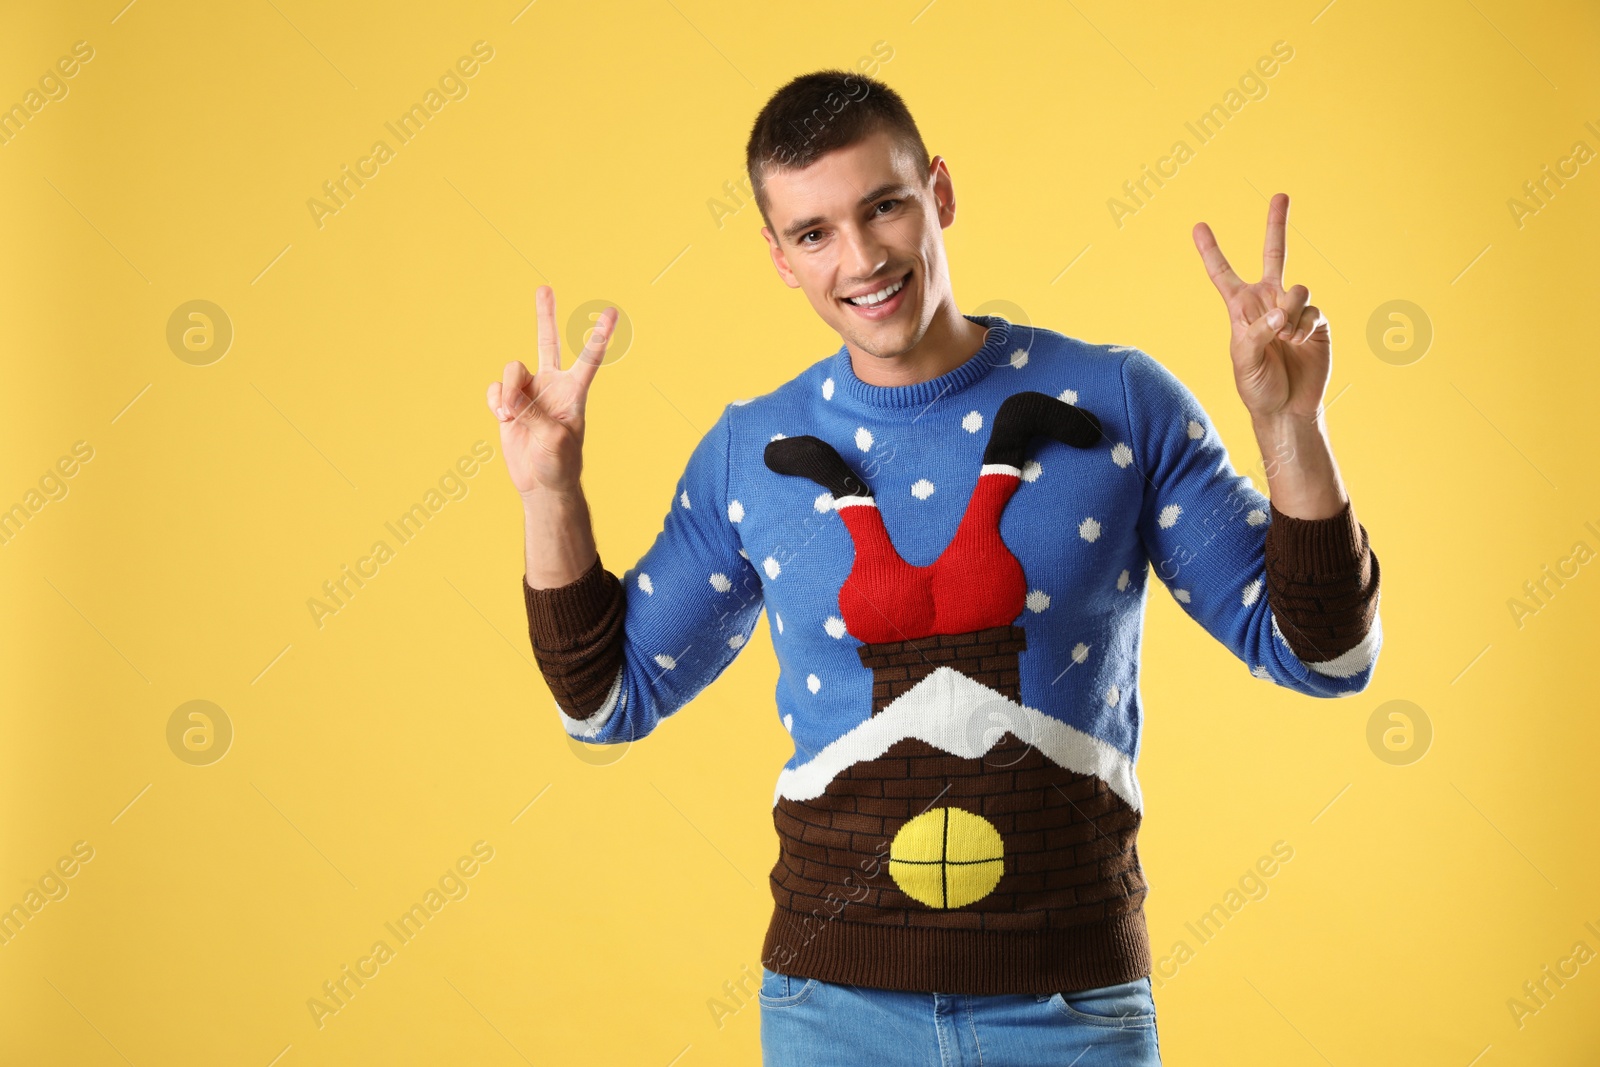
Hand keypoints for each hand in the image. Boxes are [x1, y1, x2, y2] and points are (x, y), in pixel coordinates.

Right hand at [486, 286, 616, 499]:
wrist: (541, 483)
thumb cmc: (559, 463)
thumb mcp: (554, 439)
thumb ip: (533, 413)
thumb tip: (511, 398)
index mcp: (574, 392)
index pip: (589, 358)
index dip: (599, 335)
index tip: (612, 312)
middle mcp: (552, 384)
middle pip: (547, 341)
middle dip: (545, 315)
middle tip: (544, 288)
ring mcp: (529, 392)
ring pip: (512, 370)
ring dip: (508, 392)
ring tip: (512, 415)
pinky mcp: (509, 403)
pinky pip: (495, 390)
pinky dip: (496, 402)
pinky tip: (504, 417)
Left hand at [1192, 193, 1329, 422]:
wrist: (1288, 408)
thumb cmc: (1258, 386)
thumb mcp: (1244, 361)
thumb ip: (1258, 332)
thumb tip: (1281, 311)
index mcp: (1241, 308)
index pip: (1223, 274)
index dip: (1211, 251)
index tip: (1198, 226)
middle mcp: (1268, 302)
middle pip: (1274, 255)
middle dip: (1277, 224)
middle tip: (1281, 195)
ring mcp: (1294, 309)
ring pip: (1297, 288)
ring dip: (1290, 309)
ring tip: (1284, 334)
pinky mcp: (1316, 321)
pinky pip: (1312, 310)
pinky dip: (1303, 325)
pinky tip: (1298, 340)